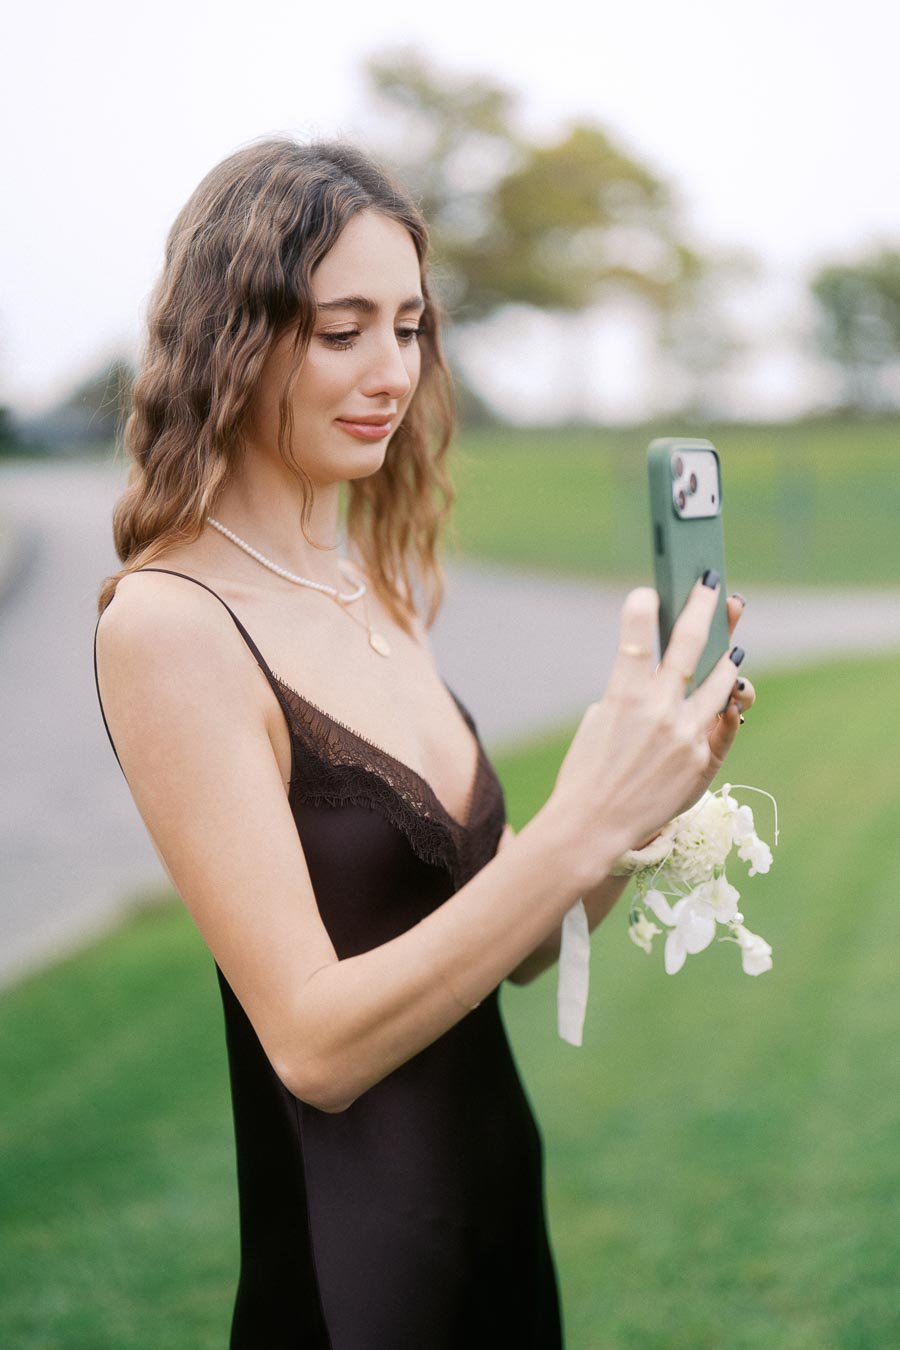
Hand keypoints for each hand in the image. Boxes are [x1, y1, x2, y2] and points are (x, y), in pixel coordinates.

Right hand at [550, 577, 745, 886]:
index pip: (636, 639)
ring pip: (721, 680)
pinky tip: (731, 691)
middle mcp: (659, 709)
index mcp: (623, 696)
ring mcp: (686, 733)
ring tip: (732, 646)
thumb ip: (629, 695)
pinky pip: (722, 722)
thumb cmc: (588, 774)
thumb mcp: (598, 723)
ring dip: (727, 657)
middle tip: (712, 584)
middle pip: (688, 644)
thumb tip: (660, 681)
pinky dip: (724, 706)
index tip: (645, 592)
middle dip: (702, 608)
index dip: (640, 610)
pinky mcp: (702, 757)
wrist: (595, 828)